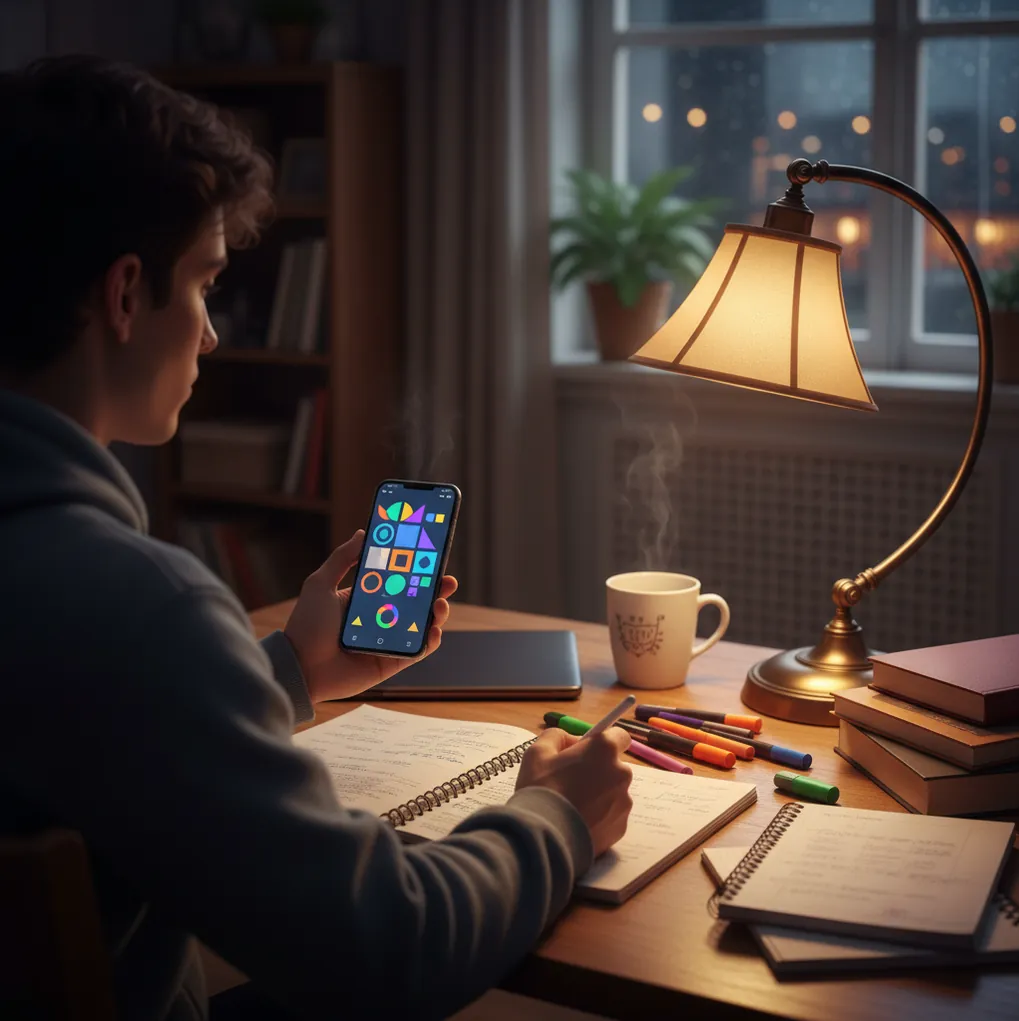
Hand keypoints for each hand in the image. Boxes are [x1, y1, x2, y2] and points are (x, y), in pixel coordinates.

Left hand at [284, 530, 457, 702]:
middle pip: (415, 601)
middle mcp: (379, 618)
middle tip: (448, 581)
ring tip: (439, 605)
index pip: (397, 580)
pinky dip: (430, 641)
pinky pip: (417, 651)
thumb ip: (342, 558)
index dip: (415, 570)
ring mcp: (388, 640)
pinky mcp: (391, 662)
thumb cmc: (306, 625)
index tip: (431, 557)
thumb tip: (363, 533)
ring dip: (436, 614)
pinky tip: (434, 630)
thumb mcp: (320, 584)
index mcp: (365, 598)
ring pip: (421, 624)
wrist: (300, 667)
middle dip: (435, 590)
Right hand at [515, 727, 632, 856]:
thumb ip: (556, 737)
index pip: (619, 736)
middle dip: (599, 771)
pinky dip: (600, 817)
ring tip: (573, 807)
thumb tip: (571, 740)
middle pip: (615, 766)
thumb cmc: (541, 788)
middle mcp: (621, 773)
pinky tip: (579, 823)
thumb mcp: (537, 752)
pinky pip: (612, 816)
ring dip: (600, 795)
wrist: (544, 837)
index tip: (586, 752)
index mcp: (605, 750)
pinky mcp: (621, 828)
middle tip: (572, 782)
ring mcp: (624, 803)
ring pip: (614, 792)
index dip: (602, 743)